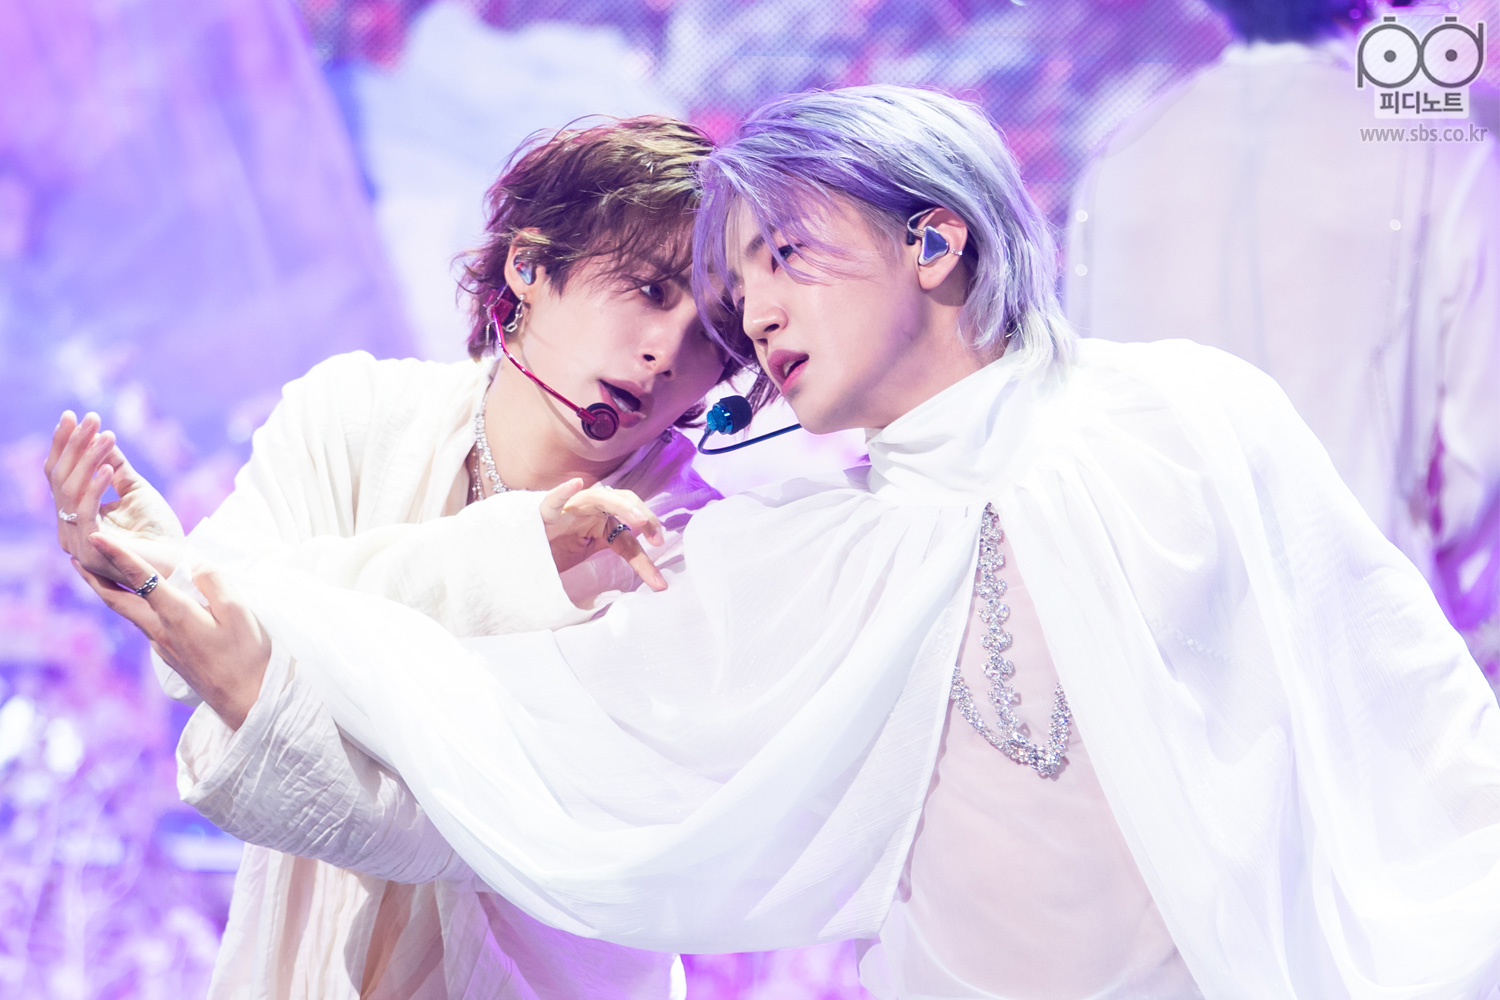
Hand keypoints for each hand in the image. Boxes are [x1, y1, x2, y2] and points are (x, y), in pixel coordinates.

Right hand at [45, 411, 185, 583]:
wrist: (179, 561)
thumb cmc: (158, 530)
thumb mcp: (136, 491)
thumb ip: (117, 467)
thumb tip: (103, 437)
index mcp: (75, 514)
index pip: (60, 474)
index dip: (65, 444)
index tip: (73, 415)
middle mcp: (69, 528)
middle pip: (60, 479)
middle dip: (75, 445)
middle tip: (91, 418)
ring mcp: (76, 541)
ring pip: (71, 490)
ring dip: (89, 459)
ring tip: (107, 436)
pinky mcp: (91, 550)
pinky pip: (87, 512)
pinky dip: (96, 487)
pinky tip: (109, 468)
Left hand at [73, 533, 268, 729]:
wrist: (247, 701)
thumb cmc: (247, 656)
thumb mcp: (240, 613)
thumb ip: (216, 583)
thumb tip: (195, 565)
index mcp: (177, 615)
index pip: (141, 578)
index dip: (118, 555)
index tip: (96, 538)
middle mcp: (161, 630)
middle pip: (117, 601)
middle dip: (94, 579)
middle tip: (75, 561)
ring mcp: (163, 646)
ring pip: (128, 614)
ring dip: (110, 593)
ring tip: (99, 577)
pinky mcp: (170, 656)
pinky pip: (144, 625)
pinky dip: (133, 607)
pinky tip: (141, 604)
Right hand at [539, 479, 668, 590]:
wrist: (526, 557)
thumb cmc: (556, 554)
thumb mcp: (591, 556)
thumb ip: (616, 553)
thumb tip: (654, 577)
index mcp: (602, 523)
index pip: (629, 535)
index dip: (645, 557)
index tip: (659, 582)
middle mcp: (591, 511)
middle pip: (623, 503)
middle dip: (644, 517)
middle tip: (657, 538)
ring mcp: (570, 509)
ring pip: (600, 497)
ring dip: (623, 505)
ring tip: (639, 519)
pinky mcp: (545, 513)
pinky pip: (555, 500)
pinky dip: (564, 491)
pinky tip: (575, 484)